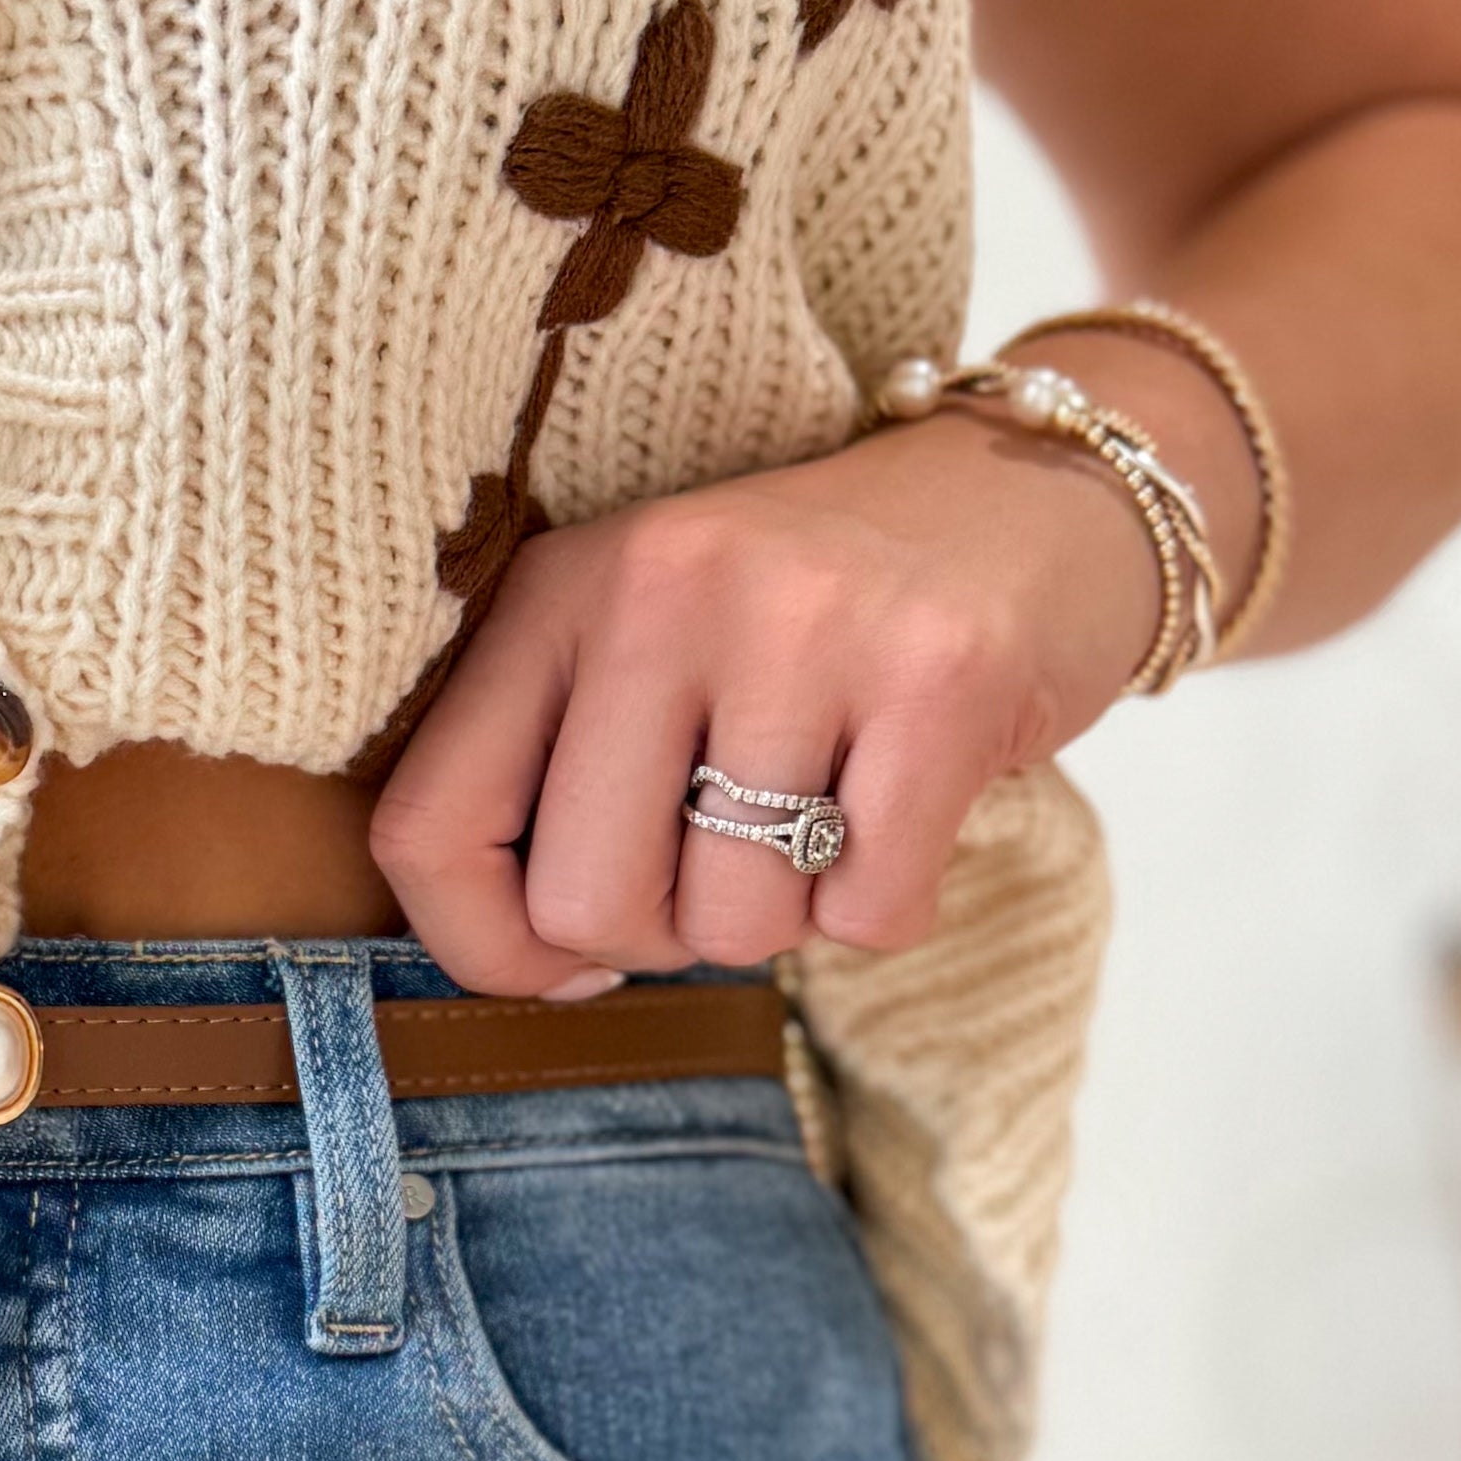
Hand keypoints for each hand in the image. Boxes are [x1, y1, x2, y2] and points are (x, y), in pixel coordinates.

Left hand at [368, 406, 1170, 992]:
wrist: (1033, 493)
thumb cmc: (813, 624)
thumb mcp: (646, 649)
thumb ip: (555, 783)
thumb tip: (539, 967)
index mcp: (559, 589)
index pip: (426, 827)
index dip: (486, 948)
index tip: (565, 953)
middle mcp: (663, 589)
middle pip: (587, 904)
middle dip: (664, 937)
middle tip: (731, 863)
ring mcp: (806, 627)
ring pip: (735, 923)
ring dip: (789, 918)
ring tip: (829, 811)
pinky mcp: (941, 680)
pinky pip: (867, 914)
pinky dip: (888, 905)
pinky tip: (904, 810)